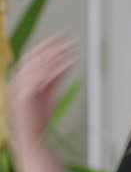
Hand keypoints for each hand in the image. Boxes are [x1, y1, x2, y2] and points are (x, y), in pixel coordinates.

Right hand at [6, 31, 78, 147]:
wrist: (33, 136)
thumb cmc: (40, 115)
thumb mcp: (50, 91)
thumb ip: (57, 76)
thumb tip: (69, 60)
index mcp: (20, 78)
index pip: (32, 55)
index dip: (46, 43)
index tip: (61, 34)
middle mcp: (17, 81)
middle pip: (35, 57)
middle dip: (52, 44)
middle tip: (68, 36)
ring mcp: (20, 88)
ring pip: (39, 64)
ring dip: (57, 53)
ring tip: (72, 46)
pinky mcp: (26, 97)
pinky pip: (42, 78)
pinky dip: (57, 69)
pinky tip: (70, 62)